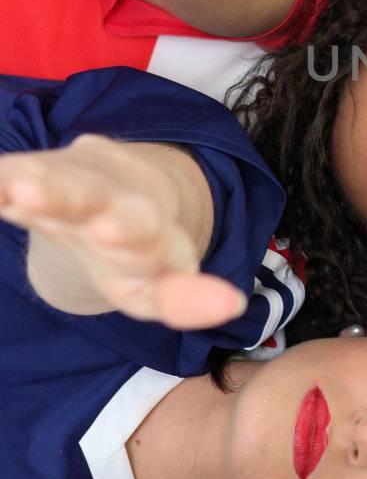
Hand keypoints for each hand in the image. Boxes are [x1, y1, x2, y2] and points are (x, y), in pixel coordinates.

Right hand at [0, 133, 244, 325]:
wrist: (124, 192)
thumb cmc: (139, 255)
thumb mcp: (162, 282)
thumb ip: (187, 297)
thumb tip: (232, 305)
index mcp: (144, 226)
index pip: (139, 229)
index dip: (126, 231)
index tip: (109, 230)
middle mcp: (105, 194)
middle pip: (84, 193)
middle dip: (62, 194)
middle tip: (34, 192)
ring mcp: (67, 179)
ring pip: (46, 177)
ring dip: (25, 181)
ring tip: (9, 185)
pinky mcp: (31, 172)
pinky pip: (7, 176)